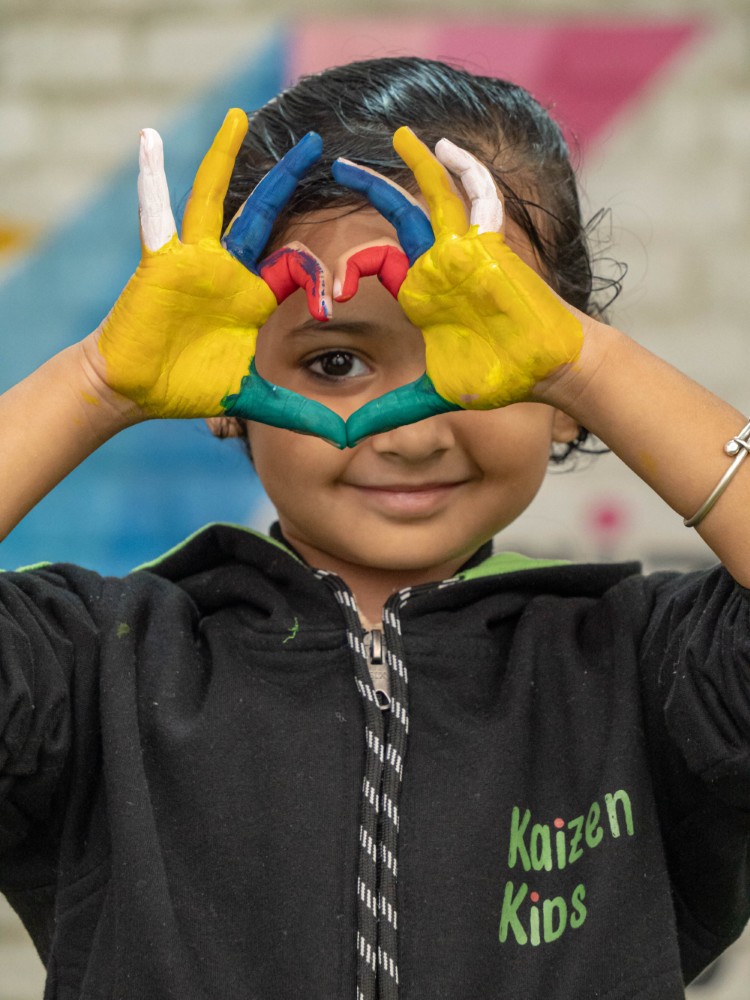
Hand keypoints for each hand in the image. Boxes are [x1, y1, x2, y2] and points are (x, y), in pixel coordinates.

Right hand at [89, 110, 347, 446]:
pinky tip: (150, 141)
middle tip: (317, 144)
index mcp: (253, 296)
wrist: (136, 390)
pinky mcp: (161, 262)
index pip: (296, 266)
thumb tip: (342, 439)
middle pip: (263, 213)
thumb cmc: (189, 386)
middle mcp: (228, 270)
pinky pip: (156, 215)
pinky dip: (153, 179)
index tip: (333, 300)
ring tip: (240, 118)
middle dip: (288, 179)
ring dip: (226, 158)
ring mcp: (194, 261)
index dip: (318, 277)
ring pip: (213, 200)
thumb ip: (295, 412)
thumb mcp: (251, 397)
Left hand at [331, 128, 582, 444]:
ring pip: (434, 198)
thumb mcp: (431, 395)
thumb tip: (346, 437)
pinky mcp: (491, 247)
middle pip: (397, 218)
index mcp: (420, 296)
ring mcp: (465, 253)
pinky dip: (464, 172)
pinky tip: (445, 149)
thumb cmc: (497, 378)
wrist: (547, 371)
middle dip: (368, 190)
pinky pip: (476, 199)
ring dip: (416, 167)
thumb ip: (390, 409)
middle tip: (335, 166)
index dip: (345, 273)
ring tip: (399, 136)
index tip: (330, 297)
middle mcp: (438, 268)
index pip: (373, 265)